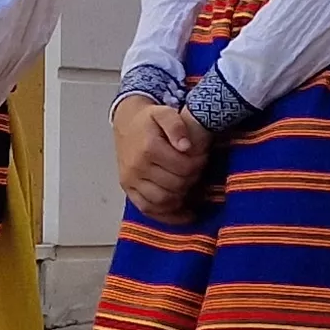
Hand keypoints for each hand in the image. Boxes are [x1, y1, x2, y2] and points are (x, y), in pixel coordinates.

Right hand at [113, 94, 207, 217]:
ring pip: (162, 201)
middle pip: (175, 185)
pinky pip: (147, 209)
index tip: (203, 158)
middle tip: (198, 172)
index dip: (199, 165)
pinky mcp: (128, 189)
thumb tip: (185, 146)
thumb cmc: (150, 120)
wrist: (126, 124)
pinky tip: (184, 214)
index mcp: (149, 148)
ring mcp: (130, 181)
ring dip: (182, 198)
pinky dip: (167, 216)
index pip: (184, 167)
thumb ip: (176, 126)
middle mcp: (137, 167)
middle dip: (192, 181)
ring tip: (191, 189)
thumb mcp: (164, 113)